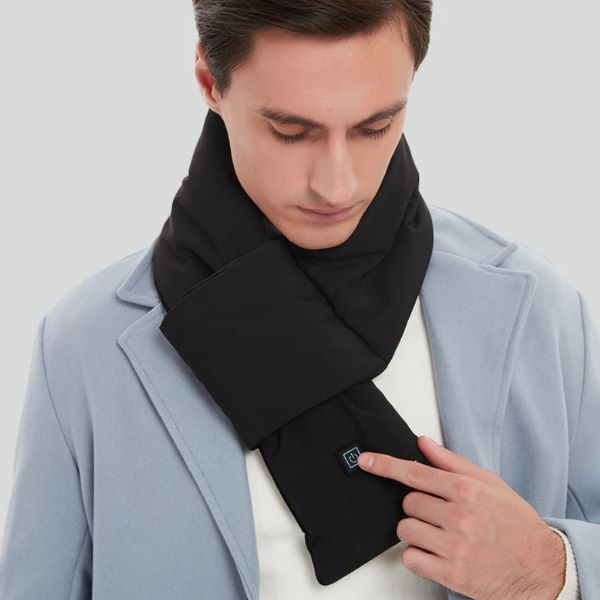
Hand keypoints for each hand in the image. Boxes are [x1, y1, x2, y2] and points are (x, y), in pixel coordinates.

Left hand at [357, 436, 565, 599]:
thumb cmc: (516, 523)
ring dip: (415, 531)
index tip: (366, 461)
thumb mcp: (490, 483)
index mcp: (467, 490)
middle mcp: (460, 516)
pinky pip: (411, 558)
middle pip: (408, 503)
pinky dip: (417, 556)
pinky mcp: (452, 574)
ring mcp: (455, 547)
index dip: (385, 465)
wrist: (543, 567)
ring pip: (405, 530)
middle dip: (418, 507)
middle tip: (440, 514)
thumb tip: (423, 443)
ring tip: (440, 535)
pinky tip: (436, 553)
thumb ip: (452, 462)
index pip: (415, 473)